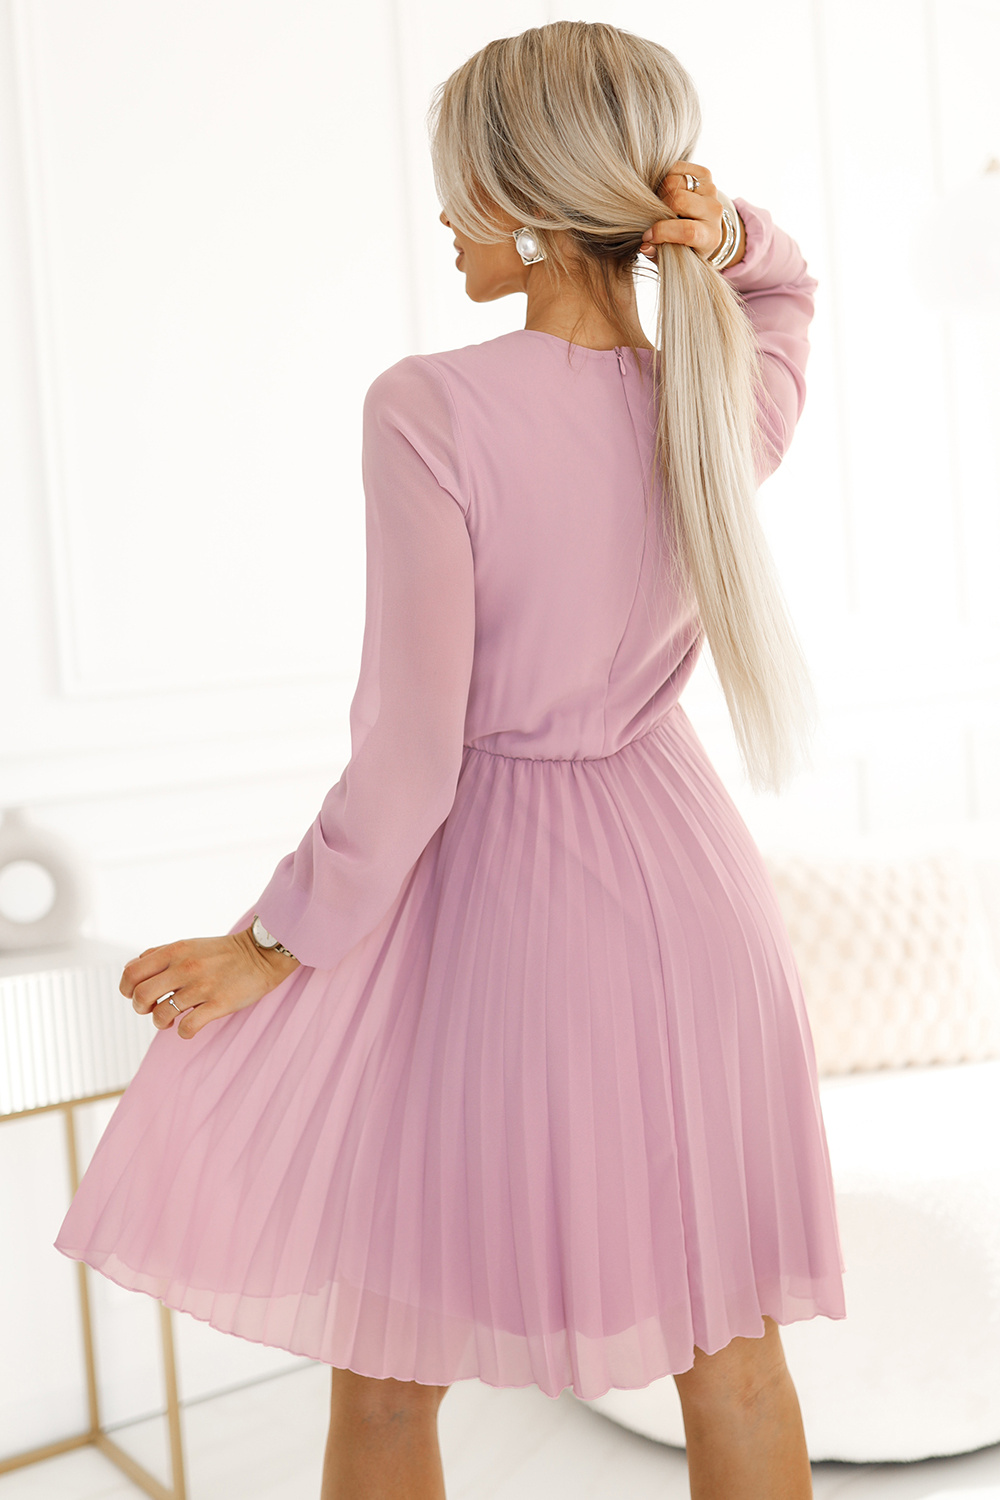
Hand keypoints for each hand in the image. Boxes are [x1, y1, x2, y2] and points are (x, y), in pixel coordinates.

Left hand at [121, 927, 299, 1039]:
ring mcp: (202, 986)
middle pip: (141, 995)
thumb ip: (158, 955)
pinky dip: (184, 1032)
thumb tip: (130, 970)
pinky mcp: (219, 1003)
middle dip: (141, 1008)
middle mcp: (185, 967)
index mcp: (174, 951)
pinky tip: (190, 1026)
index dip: (127, 989)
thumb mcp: (187, 944)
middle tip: (153, 1009)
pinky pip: (188, 1027)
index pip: (131, 973)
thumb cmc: (221, 953)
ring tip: (172, 1019)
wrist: (260, 955)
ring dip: (161, 1022)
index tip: (138, 995)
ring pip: (162, 1014)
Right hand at [638, 161, 743, 265]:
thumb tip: (645, 245)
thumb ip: (658, 254)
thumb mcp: (673, 256)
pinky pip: (677, 168)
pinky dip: (667, 178)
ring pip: (674, 182)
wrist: (704, 228)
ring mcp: (711, 191)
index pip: (688, 230)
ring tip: (663, 204)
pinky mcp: (705, 175)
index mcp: (709, 237)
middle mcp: (714, 212)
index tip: (648, 236)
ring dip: (662, 193)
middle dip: (660, 208)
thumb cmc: (685, 246)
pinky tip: (668, 191)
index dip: (663, 231)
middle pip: (678, 200)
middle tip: (657, 216)